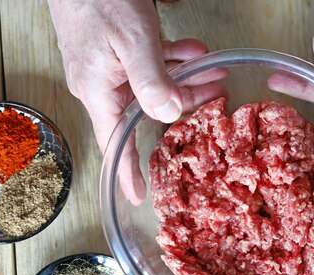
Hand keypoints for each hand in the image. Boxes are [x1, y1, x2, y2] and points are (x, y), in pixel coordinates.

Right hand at [48, 0, 221, 203]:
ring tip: (215, 75)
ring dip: (184, 81)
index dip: (126, 171)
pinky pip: (149, 64)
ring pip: (152, 86)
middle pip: (144, 112)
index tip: (138, 196)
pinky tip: (195, 54)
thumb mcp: (132, 40)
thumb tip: (169, 114)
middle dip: (182, 108)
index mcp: (97, 91)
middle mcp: (101, 85)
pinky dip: (173, 61)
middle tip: (216, 103)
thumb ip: (151, 79)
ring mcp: (108, 68)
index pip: (114, 142)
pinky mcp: (116, 51)